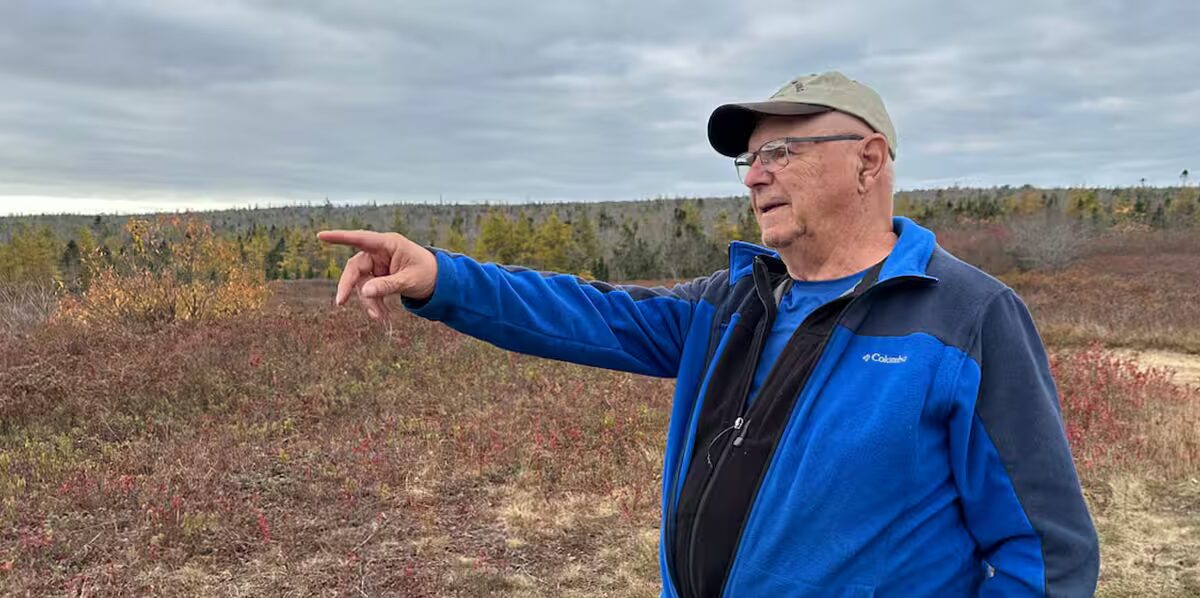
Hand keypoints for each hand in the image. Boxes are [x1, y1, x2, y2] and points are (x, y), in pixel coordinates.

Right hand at [316, 230, 437, 321]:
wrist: (441, 283)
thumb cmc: (429, 274)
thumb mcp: (409, 281)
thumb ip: (387, 285)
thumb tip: (364, 292)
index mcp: (389, 244)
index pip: (360, 239)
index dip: (340, 237)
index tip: (321, 236)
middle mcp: (380, 252)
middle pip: (356, 267)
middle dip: (349, 286)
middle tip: (341, 303)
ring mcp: (379, 265)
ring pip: (362, 283)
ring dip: (368, 302)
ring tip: (381, 318)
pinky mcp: (379, 277)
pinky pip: (369, 290)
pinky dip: (374, 303)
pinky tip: (382, 316)